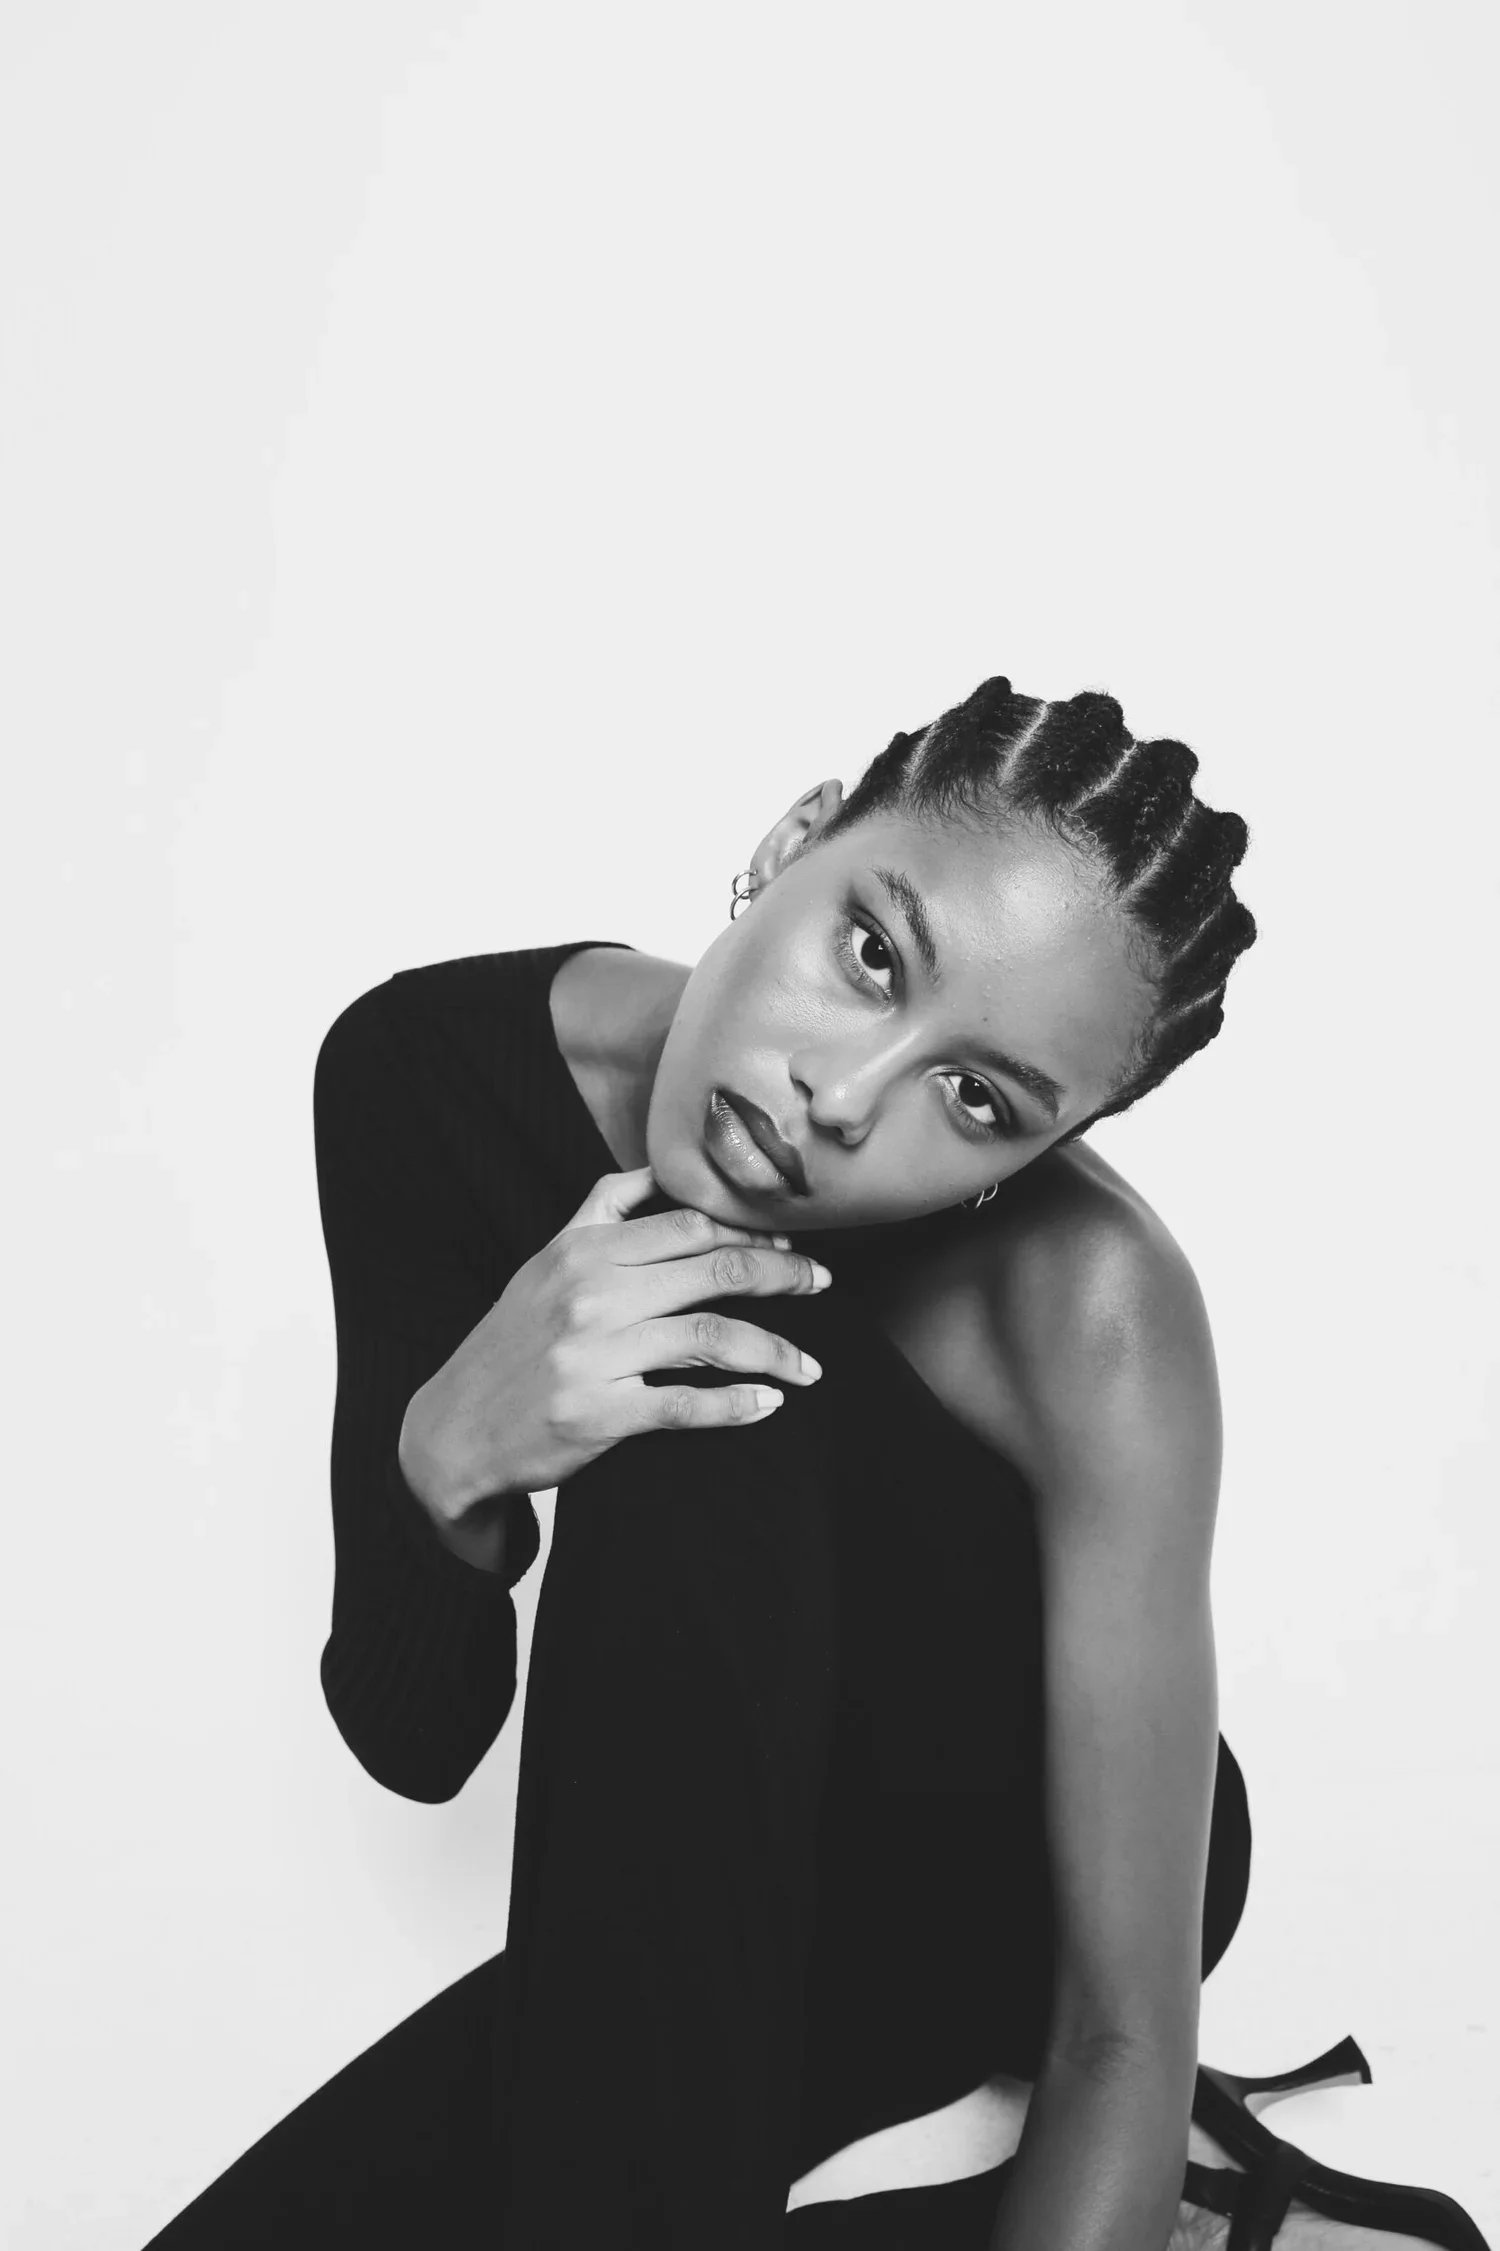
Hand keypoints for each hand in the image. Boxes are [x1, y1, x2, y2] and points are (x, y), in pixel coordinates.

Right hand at [400, 1166, 830, 1527]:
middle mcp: (591, 1294)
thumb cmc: (510, 1342)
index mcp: (583, 1249)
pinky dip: (737, 1405)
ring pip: (714, 1336)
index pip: (691, 1225)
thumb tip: (654, 1170)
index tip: (790, 1246)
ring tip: (810, 1369)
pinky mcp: (599, 1414)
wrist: (452, 1429)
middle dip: (784, 1276)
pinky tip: (768, 1404)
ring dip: (776, 1352)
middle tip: (821, 1285)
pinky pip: (688, 1405)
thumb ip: (600, 1210)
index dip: (752, 1234)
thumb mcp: (544, 1261)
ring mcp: (594, 1355)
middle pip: (715, 1270)